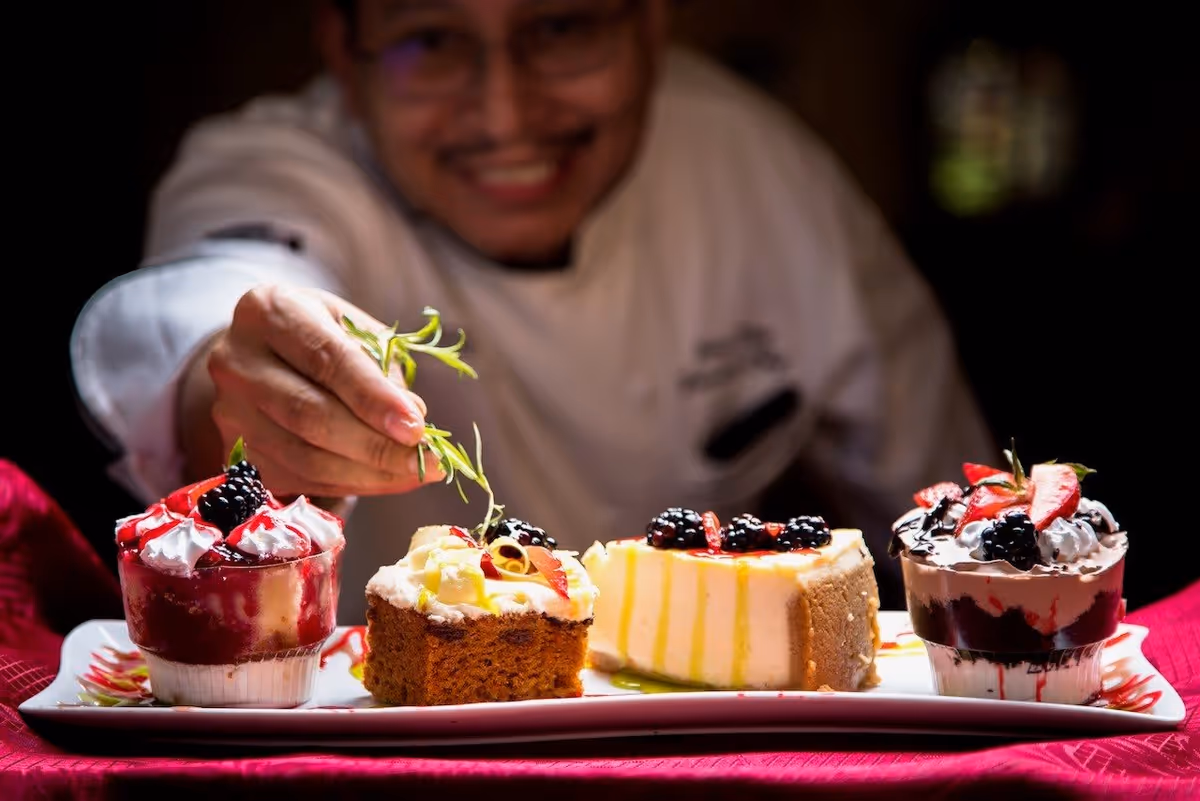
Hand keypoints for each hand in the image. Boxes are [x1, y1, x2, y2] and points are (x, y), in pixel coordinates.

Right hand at [182, 284, 443, 497]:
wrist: (265, 353)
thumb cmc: (322, 333)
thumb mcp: (356, 329)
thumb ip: (383, 366)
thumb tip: (412, 417)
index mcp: (269, 311)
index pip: (326, 359)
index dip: (374, 398)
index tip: (416, 426)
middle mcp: (237, 360)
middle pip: (309, 414)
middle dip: (376, 445)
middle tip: (427, 459)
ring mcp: (229, 411)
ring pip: (303, 456)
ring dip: (368, 473)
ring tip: (415, 472)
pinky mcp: (235, 452)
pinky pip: (297, 479)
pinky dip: (349, 485)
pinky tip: (386, 479)